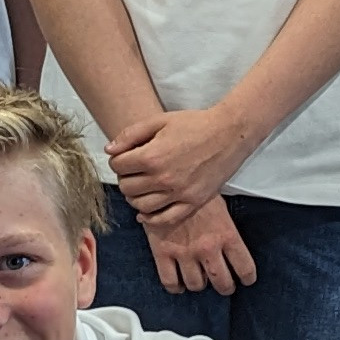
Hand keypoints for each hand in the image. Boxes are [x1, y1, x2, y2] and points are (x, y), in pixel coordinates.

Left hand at [108, 102, 256, 224]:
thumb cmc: (195, 124)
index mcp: (153, 156)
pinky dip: (150, 218)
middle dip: (125, 178)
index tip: (125, 157)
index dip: (117, 160)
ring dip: (135, 197)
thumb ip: (131, 134)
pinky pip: (164, 219)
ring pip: (141, 205)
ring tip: (141, 186)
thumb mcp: (160, 120)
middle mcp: (163, 178)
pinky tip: (145, 212)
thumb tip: (109, 150)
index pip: (118, 166)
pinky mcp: (193, 202)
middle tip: (133, 171)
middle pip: (127, 187)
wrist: (229, 133)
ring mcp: (179, 193)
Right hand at [137, 194, 257, 297]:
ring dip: (200, 285)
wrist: (167, 178)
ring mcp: (184, 252)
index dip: (247, 278)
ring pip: (196, 285)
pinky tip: (179, 283)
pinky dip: (176, 287)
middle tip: (223, 284)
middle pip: (222, 283)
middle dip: (224, 286)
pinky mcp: (163, 253)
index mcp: (226, 234)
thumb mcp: (220, 204)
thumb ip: (226, 228)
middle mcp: (208, 247)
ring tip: (199, 279)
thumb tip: (230, 243)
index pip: (245, 268)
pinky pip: (170, 282)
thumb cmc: (194, 187)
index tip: (245, 279)